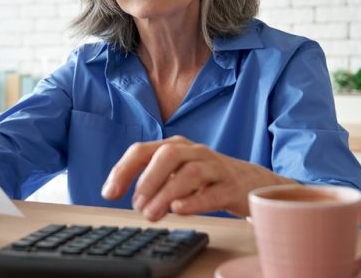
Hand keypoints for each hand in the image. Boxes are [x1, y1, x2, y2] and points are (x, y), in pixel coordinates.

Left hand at [101, 136, 293, 220]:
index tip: (109, 193)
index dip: (123, 170)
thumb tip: (117, 191)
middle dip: (148, 179)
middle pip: (168, 155)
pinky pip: (213, 192)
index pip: (143, 150)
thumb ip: (149, 178)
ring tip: (152, 214)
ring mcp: (215, 167)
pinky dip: (194, 201)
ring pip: (190, 173)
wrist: (251, 183)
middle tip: (136, 205)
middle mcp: (195, 152)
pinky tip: (179, 209)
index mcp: (176, 146)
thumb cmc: (206, 178)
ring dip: (167, 193)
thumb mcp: (176, 172)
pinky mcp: (232, 187)